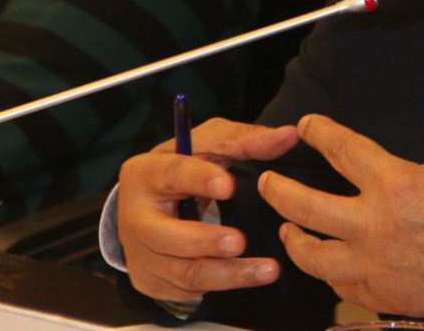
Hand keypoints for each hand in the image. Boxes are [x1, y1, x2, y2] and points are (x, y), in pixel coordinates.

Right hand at [118, 117, 299, 302]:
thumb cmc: (184, 169)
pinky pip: (188, 289)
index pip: (171, 174)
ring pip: (183, 271)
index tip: (229, 186)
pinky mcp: (151, 281)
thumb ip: (245, 141)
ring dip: (228, 273)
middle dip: (205, 240)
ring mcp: (140, 253)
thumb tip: (288, 135)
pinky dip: (222, 285)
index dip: (199, 179)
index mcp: (145, 173)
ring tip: (268, 270)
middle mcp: (135, 216)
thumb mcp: (208, 146)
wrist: (149, 208)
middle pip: (165, 235)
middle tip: (239, 241)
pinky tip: (249, 278)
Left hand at [257, 83, 423, 316]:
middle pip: (306, 205)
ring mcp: (377, 266)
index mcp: (398, 184)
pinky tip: (325, 262)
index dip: (319, 132)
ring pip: (313, 254)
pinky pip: (340, 285)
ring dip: (293, 237)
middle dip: (278, 189)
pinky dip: (326, 271)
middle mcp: (377, 226)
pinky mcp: (386, 296)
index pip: (342, 149)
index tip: (306, 125)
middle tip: (265, 180)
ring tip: (286, 225)